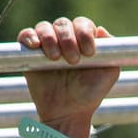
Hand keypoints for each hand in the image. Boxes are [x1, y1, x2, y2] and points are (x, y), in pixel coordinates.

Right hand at [17, 17, 120, 137]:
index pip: (82, 24)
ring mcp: (46, 45)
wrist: (68, 113)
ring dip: (50, 39)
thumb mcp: (109, 74)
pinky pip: (25, 36)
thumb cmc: (90, 94)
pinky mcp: (29, 54)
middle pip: (63, 24)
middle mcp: (65, 39)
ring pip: (44, 27)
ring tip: (55, 58)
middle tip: (73, 60)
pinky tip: (36, 46)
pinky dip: (29, 37)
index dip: (84, 33)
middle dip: (68, 39)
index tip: (89, 52)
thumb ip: (112, 52)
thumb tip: (101, 29)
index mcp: (83, 40)